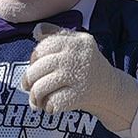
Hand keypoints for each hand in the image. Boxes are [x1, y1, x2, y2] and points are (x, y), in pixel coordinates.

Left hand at [21, 26, 137, 132]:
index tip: (34, 65)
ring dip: (34, 96)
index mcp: (76, 42)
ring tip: (35, 100)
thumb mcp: (76, 43)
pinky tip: (51, 106)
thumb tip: (36, 31)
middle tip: (27, 86)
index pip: (42, 48)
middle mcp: (77, 57)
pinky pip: (53, 102)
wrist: (111, 88)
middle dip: (28, 80)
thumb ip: (56, 34)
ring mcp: (79, 77)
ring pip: (41, 87)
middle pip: (38, 68)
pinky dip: (48, 106)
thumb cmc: (86, 64)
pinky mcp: (80, 96)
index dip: (33, 58)